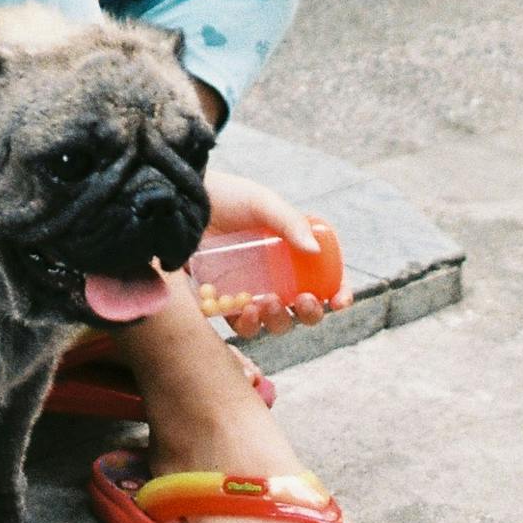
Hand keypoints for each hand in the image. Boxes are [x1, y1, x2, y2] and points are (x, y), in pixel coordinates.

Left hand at [197, 168, 334, 337]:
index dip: (338, 293)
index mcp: (292, 253)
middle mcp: (275, 276)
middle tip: (303, 301)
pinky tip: (246, 309)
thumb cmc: (225, 197)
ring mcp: (250, 291)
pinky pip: (242, 325)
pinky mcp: (224, 303)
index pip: (325, 279)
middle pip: (303, 309)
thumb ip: (289, 222)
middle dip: (310, 313)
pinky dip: (249, 325)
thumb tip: (315, 251)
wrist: (182, 203)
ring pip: (275, 322)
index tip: (340, 301)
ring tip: (268, 303)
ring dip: (279, 321)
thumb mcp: (262, 203)